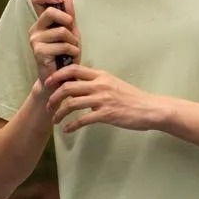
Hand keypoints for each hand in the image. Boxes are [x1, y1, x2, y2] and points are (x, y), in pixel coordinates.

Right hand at [27, 0, 78, 88]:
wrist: (61, 78)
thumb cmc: (66, 55)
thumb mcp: (71, 32)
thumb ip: (69, 15)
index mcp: (42, 22)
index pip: (37, 0)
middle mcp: (35, 29)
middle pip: (50, 11)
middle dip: (67, 19)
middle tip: (71, 30)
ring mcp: (35, 40)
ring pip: (61, 30)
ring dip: (73, 40)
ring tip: (72, 49)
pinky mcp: (39, 52)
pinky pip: (62, 44)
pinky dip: (72, 50)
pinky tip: (70, 57)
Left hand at [44, 64, 169, 133]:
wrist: (150, 109)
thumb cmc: (132, 98)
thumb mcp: (113, 84)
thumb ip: (97, 83)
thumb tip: (79, 87)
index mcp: (101, 75)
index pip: (74, 69)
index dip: (57, 75)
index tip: (49, 83)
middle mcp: (100, 85)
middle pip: (68, 86)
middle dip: (54, 96)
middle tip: (49, 105)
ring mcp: (103, 99)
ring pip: (72, 104)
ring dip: (59, 113)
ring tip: (55, 119)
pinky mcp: (106, 114)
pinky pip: (82, 120)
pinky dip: (71, 126)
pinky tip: (67, 130)